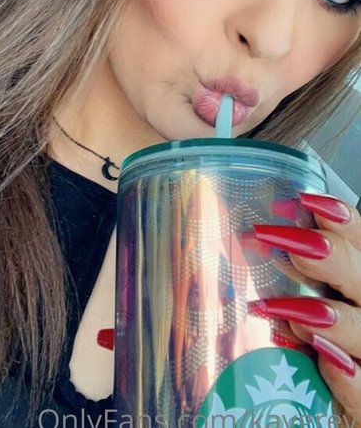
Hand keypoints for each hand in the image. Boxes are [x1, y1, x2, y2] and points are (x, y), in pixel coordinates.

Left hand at [251, 193, 360, 421]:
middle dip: (331, 258)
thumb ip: (295, 268)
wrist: (330, 397)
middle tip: (286, 246)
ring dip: (330, 317)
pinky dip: (348, 377)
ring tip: (289, 310)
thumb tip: (250, 236)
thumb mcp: (312, 295)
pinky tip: (323, 361)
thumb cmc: (318, 337)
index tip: (304, 201)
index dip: (341, 218)